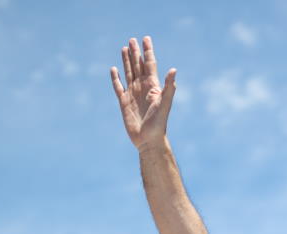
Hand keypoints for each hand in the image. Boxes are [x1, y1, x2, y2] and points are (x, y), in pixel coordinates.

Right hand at [111, 35, 176, 150]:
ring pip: (129, 73)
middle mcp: (143, 88)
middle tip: (132, 39)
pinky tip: (113, 69)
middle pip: (138, 66)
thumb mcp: (165, 104)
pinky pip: (118, 87)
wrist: (149, 140)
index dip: (148, 52)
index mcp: (153, 87)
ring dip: (126, 61)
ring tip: (124, 48)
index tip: (146, 39)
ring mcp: (133, 95)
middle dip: (136, 53)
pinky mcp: (124, 103)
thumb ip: (169, 87)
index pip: (149, 65)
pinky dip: (115, 78)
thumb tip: (174, 70)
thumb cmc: (159, 124)